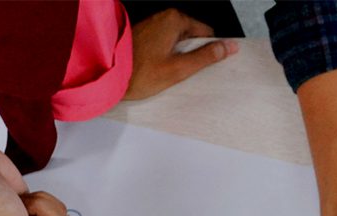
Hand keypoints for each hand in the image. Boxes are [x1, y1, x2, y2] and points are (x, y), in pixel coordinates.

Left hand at [123, 8, 237, 100]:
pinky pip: (165, 44)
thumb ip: (207, 57)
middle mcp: (163, 18)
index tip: (204, 65)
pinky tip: (159, 70)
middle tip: (184, 72)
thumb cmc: (139, 73)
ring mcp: (152, 26)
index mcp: (174, 20)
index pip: (206, 33)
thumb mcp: (180, 68)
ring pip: (178, 42)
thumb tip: (228, 47)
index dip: (209, 50)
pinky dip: (166, 56)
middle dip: (192, 54)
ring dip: (179, 57)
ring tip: (169, 72)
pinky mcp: (144, 36)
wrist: (108, 76)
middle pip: (192, 37)